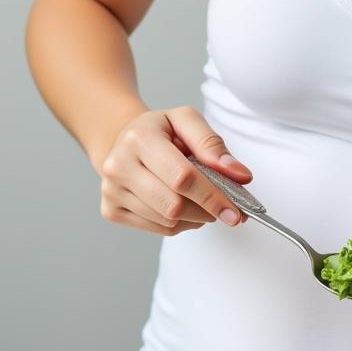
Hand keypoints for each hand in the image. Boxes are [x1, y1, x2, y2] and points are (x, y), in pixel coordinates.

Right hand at [98, 106, 253, 235]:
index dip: (212, 196)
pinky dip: (181, 223)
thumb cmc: (160, 131)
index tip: (236, 210)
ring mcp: (111, 191)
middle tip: (228, 210)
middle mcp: (118, 166)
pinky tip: (184, 207)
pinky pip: (158, 229)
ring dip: (196, 218)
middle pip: (173, 205)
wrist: (123, 140)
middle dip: (207, 211)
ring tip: (204, 201)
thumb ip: (213, 146)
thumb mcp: (186, 121)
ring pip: (167, 221)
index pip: (182, 177)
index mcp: (139, 138)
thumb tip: (240, 175)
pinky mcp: (111, 211)